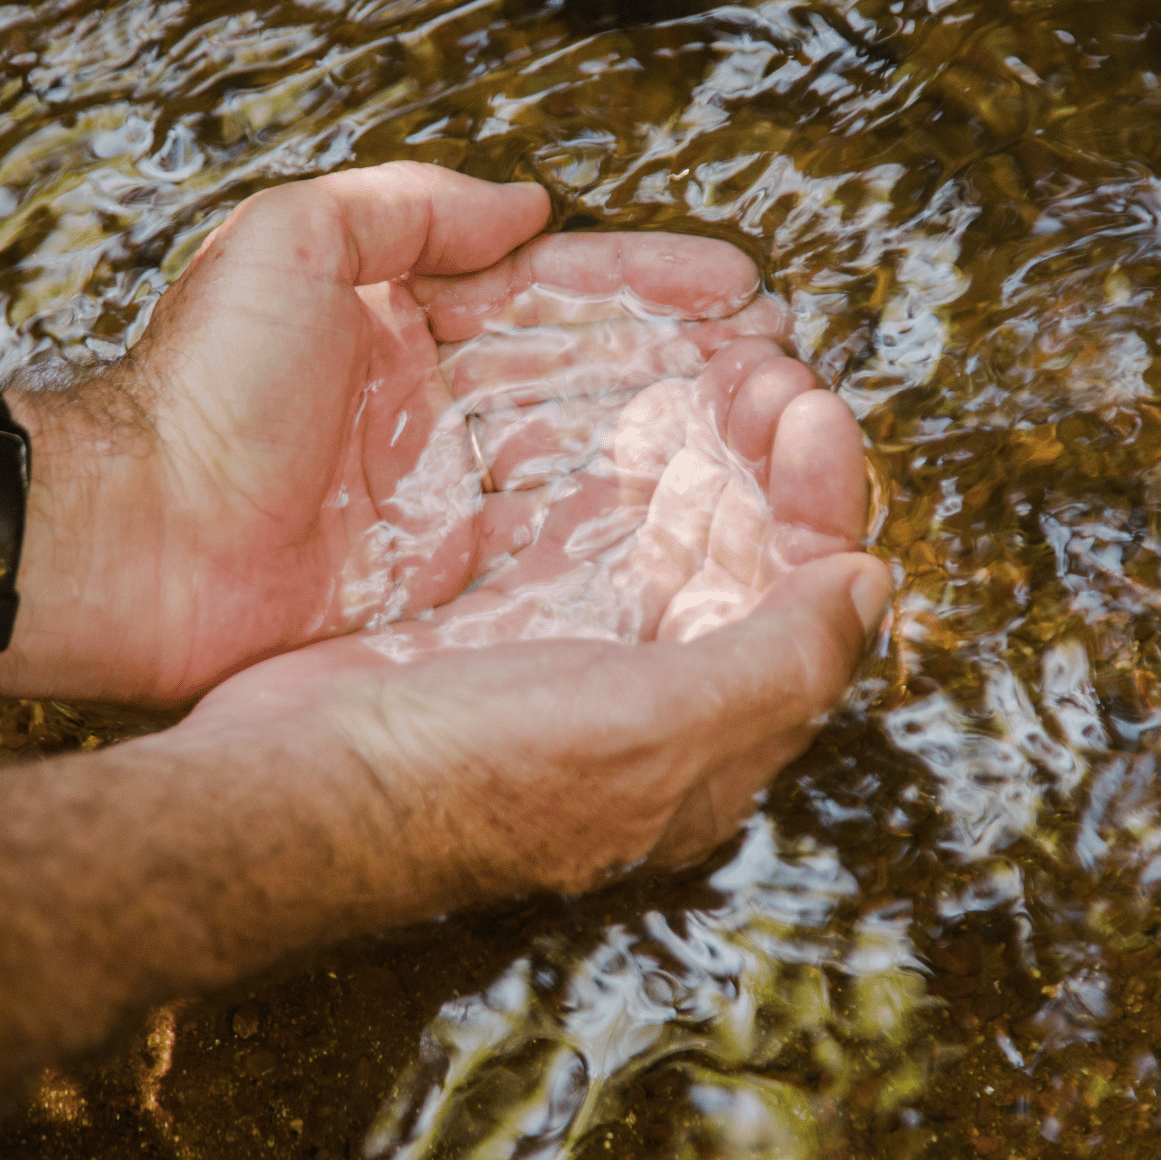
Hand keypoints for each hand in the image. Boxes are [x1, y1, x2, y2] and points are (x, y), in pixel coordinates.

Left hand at [0, 162, 787, 701]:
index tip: (742, 289)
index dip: (654, 287)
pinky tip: (718, 527)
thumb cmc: (195, 394)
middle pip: (603, 383)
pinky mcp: (454, 585)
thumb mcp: (291, 244)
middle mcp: (447, 416)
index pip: (563, 295)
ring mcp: (455, 504)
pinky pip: (570, 553)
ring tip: (784, 438)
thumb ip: (410, 208)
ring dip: (696, 452)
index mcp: (414, 327)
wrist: (133, 546)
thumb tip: (526, 204)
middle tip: (788, 371)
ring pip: (604, 466)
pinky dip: (646, 539)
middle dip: (703, 373)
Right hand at [178, 327, 889, 887]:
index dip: (822, 497)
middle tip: (759, 367)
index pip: (806, 604)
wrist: (294, 792)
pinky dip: (609, 470)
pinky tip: (611, 416)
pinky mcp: (496, 629)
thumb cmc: (475, 775)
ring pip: (664, 539)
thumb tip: (867, 581)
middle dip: (762, 460)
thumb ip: (780, 660)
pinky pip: (579, 535)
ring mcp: (571, 665)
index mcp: (710, 740)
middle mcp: (651, 705)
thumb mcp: (656, 728)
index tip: (808, 405)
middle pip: (741, 561)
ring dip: (696, 452)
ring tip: (704, 369)